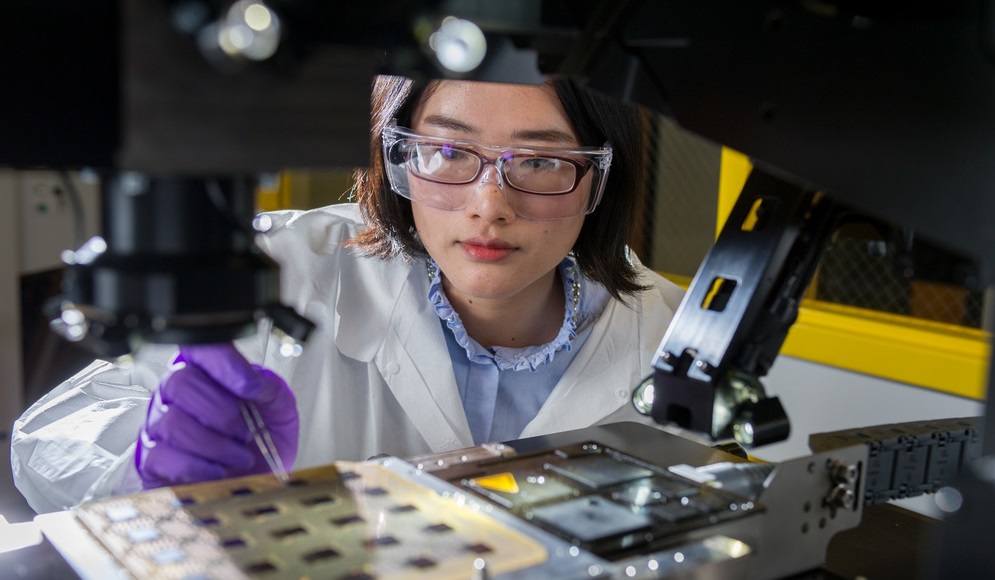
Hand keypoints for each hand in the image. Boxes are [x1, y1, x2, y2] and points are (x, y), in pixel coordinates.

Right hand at [135, 343, 298, 488]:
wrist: (257, 484)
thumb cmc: (264, 441)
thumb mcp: (280, 409)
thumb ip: (268, 387)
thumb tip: (250, 381)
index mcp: (206, 373)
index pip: (197, 347)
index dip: (220, 362)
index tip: (248, 387)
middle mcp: (176, 394)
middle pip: (180, 382)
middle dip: (223, 413)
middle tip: (247, 432)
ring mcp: (159, 426)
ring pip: (173, 422)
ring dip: (215, 444)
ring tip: (240, 456)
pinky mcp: (152, 461)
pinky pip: (160, 456)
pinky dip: (197, 466)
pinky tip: (219, 470)